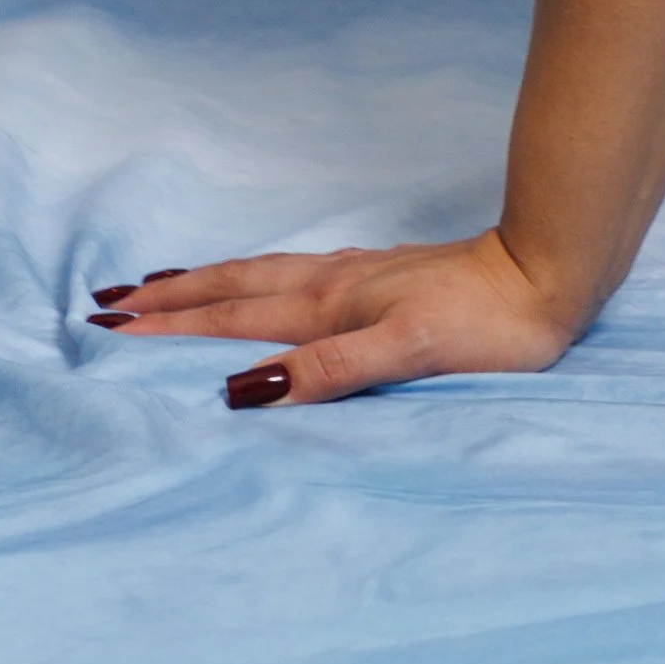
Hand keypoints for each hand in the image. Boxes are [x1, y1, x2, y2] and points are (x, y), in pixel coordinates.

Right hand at [86, 227, 582, 405]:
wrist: (553, 274)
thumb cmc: (490, 323)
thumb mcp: (410, 350)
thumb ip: (331, 369)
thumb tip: (245, 388)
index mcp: (335, 306)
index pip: (237, 319)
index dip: (175, 326)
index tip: (112, 325)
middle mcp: (339, 286)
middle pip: (240, 290)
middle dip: (175, 300)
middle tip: (110, 301)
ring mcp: (363, 278)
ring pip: (267, 277)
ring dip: (211, 284)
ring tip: (166, 285)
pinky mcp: (388, 279)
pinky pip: (301, 278)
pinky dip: (263, 281)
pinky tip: (268, 283)